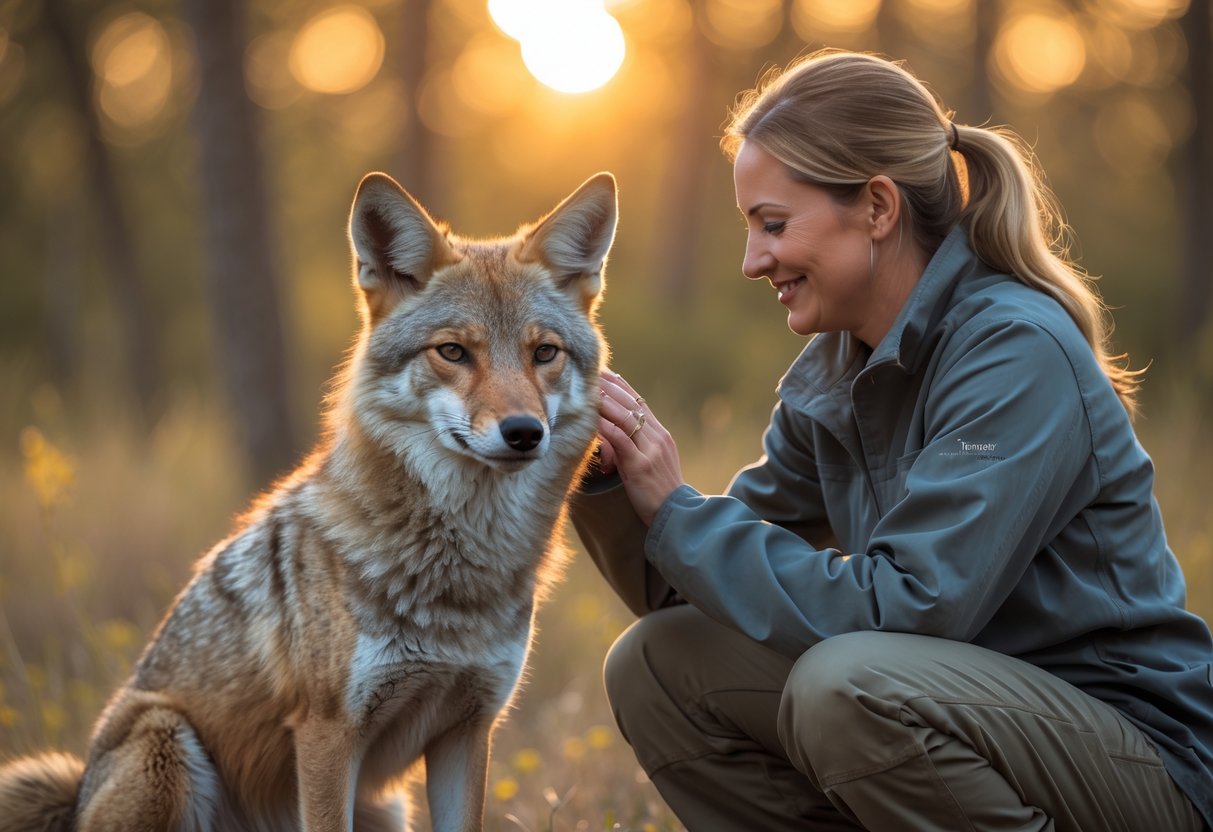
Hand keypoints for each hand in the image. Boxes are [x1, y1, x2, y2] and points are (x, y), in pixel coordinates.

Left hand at [597, 369, 684, 524]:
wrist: (676, 514)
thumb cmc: (659, 491)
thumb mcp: (650, 462)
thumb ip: (635, 445)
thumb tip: (611, 433)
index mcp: (661, 435)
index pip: (639, 402)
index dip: (621, 386)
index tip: (605, 374)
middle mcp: (658, 437)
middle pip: (632, 404)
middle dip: (610, 387)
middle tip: (592, 373)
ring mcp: (650, 450)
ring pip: (626, 417)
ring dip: (605, 401)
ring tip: (588, 390)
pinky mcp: (641, 464)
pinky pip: (620, 439)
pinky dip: (604, 426)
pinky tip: (591, 419)